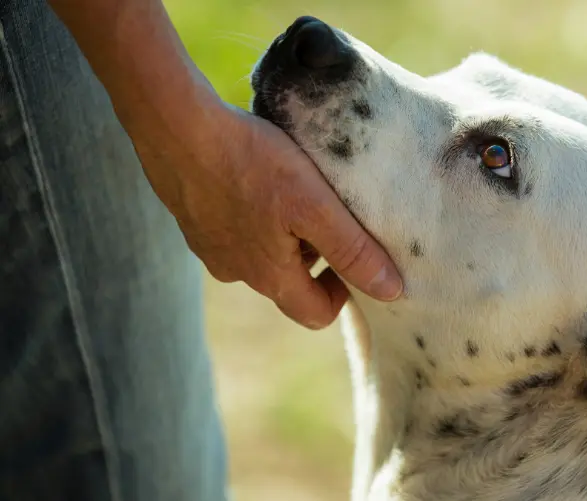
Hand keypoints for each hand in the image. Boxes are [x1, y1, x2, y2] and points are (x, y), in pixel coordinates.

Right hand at [126, 99, 402, 328]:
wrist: (175, 126)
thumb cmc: (249, 163)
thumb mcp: (314, 206)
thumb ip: (353, 250)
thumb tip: (392, 291)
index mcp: (269, 276)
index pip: (316, 314)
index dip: (343, 293)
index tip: (352, 256)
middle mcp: (235, 272)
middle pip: (288, 284)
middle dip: (315, 258)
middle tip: (327, 214)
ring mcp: (209, 249)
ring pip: (260, 256)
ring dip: (283, 235)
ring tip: (293, 191)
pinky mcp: (192, 221)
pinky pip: (234, 231)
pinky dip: (253, 216)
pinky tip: (256, 179)